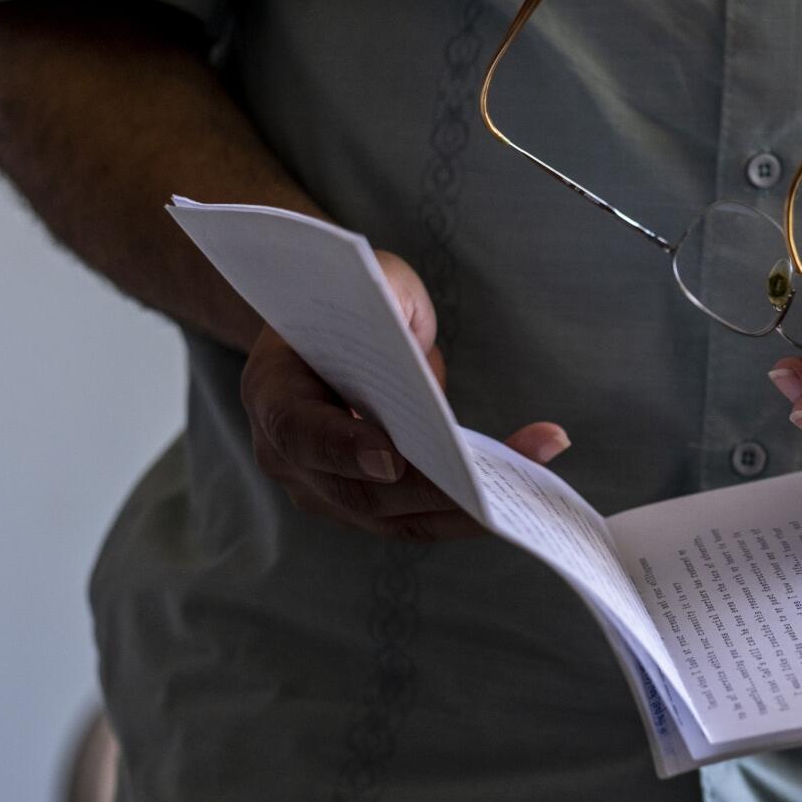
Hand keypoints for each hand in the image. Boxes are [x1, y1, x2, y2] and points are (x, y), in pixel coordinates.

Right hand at [241, 249, 568, 539]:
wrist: (326, 340)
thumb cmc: (350, 305)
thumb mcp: (367, 279)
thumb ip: (387, 300)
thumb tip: (416, 347)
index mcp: (272, 392)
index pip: (299, 431)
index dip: (342, 448)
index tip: (392, 457)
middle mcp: (286, 457)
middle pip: (357, 494)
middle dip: (430, 489)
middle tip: (491, 483)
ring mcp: (322, 493)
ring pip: (394, 520)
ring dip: (465, 509)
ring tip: (528, 480)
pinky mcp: (363, 512)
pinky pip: (417, 522)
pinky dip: (468, 512)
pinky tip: (521, 487)